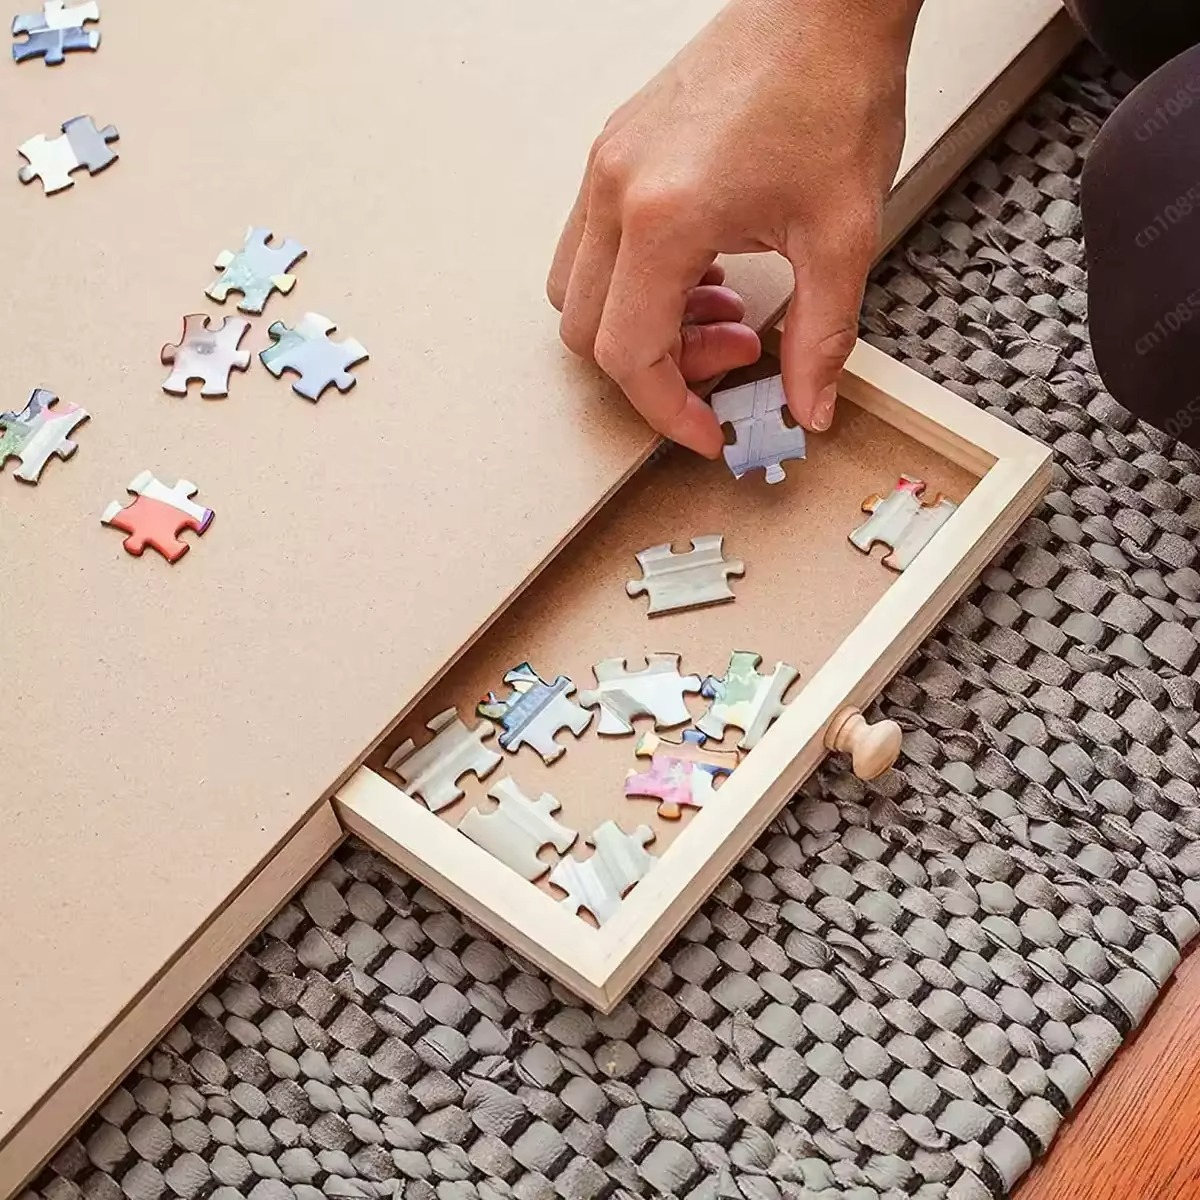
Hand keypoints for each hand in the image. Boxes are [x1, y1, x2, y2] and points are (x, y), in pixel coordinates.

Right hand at [547, 0, 920, 454]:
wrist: (822, 4)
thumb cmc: (831, 90)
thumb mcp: (842, 236)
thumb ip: (821, 338)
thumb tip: (809, 406)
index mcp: (663, 216)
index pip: (628, 354)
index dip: (667, 410)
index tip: (707, 430)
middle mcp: (615, 191)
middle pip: (588, 333)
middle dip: (657, 369)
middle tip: (731, 356)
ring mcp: (606, 167)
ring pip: (579, 292)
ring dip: (642, 325)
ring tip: (720, 306)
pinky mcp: (614, 151)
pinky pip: (594, 246)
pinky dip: (637, 281)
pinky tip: (702, 267)